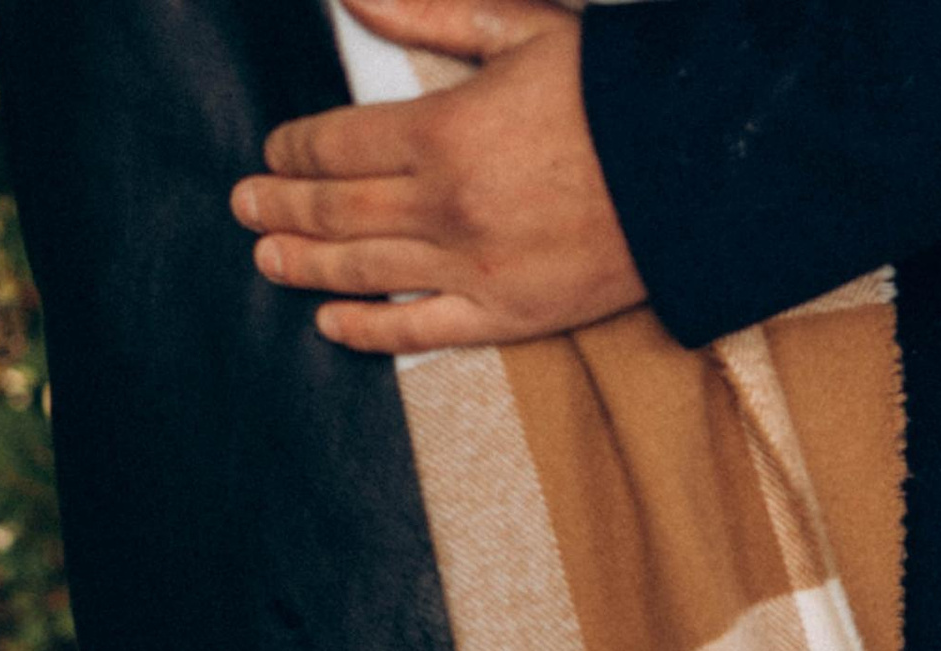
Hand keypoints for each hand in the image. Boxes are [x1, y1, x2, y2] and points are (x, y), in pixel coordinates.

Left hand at [231, 0, 648, 352]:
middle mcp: (445, 207)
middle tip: (246, 206)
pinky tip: (332, 324)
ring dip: (306, 267)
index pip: (336, 143)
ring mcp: (472, 268)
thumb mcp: (519, 28)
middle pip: (335, 209)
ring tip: (268, 260)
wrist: (694, 172)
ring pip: (362, 271)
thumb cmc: (610, 93)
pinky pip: (418, 330)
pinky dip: (368, 328)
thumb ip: (428, 13)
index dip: (294, 147)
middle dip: (281, 206)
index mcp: (441, 131)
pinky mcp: (505, 314)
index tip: (275, 147)